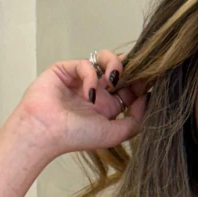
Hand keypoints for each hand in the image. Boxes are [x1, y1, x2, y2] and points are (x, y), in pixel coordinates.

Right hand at [14, 50, 150, 158]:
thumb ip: (136, 119)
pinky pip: (85, 64)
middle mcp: (95, 91)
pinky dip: (90, 76)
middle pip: (120, 70)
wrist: (45, 132)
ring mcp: (81, 79)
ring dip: (114, 64)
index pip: (129, 88)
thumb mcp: (115, 134)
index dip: (141, 83)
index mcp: (107, 107)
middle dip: (131, 69)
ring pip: (104, 59)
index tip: (152, 80)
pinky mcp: (65, 70)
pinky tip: (89, 93)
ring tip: (113, 79)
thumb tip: (147, 98)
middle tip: (137, 72)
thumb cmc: (76, 137)